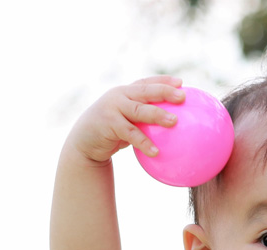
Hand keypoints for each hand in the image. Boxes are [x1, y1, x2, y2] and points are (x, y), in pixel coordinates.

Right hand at [66, 76, 184, 163]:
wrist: (84, 143)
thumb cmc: (111, 133)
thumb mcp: (126, 121)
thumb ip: (142, 119)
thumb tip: (173, 125)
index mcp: (125, 92)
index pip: (146, 83)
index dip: (163, 80)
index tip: (181, 83)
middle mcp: (119, 96)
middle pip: (145, 91)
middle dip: (164, 91)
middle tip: (182, 96)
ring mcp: (113, 108)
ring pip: (139, 110)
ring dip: (157, 114)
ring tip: (174, 121)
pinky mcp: (109, 123)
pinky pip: (130, 133)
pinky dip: (144, 142)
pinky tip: (156, 151)